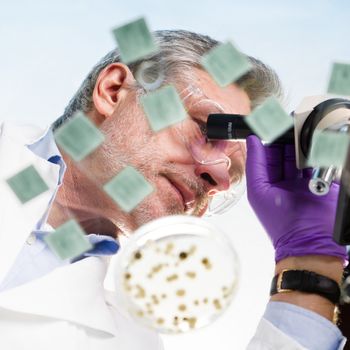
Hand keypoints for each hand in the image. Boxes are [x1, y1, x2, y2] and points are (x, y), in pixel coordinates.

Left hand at [245, 135, 345, 262]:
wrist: (311, 243)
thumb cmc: (281, 224)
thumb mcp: (259, 192)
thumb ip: (255, 164)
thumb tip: (252, 140)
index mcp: (268, 182)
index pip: (267, 155)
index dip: (268, 139)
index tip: (270, 123)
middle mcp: (285, 180)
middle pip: (285, 152)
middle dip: (286, 138)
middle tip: (288, 121)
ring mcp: (304, 180)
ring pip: (302, 155)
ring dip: (301, 142)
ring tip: (300, 127)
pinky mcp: (323, 182)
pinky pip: (318, 162)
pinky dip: (316, 151)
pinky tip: (313, 140)